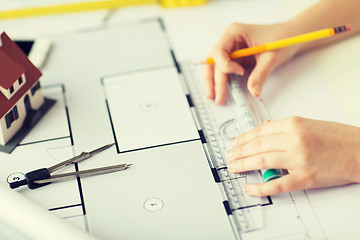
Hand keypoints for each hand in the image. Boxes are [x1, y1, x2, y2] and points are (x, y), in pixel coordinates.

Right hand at [204, 23, 298, 104]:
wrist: (290, 37)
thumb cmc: (282, 39)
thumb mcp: (271, 57)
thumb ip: (260, 74)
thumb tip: (254, 92)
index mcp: (233, 32)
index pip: (218, 51)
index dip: (225, 65)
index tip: (240, 72)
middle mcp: (228, 39)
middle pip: (212, 61)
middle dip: (213, 80)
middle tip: (216, 97)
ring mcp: (229, 48)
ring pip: (215, 67)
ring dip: (214, 82)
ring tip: (215, 97)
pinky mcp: (233, 57)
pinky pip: (223, 70)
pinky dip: (221, 81)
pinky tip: (220, 91)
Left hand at [226, 117, 359, 195]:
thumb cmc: (336, 137)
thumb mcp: (307, 124)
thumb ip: (283, 128)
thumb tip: (263, 130)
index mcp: (293, 124)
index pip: (259, 132)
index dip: (242, 139)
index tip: (234, 143)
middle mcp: (293, 140)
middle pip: (256, 146)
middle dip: (238, 152)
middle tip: (229, 156)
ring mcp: (298, 159)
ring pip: (261, 162)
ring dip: (243, 165)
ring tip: (233, 167)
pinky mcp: (305, 178)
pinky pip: (277, 184)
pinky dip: (260, 187)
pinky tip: (249, 187)